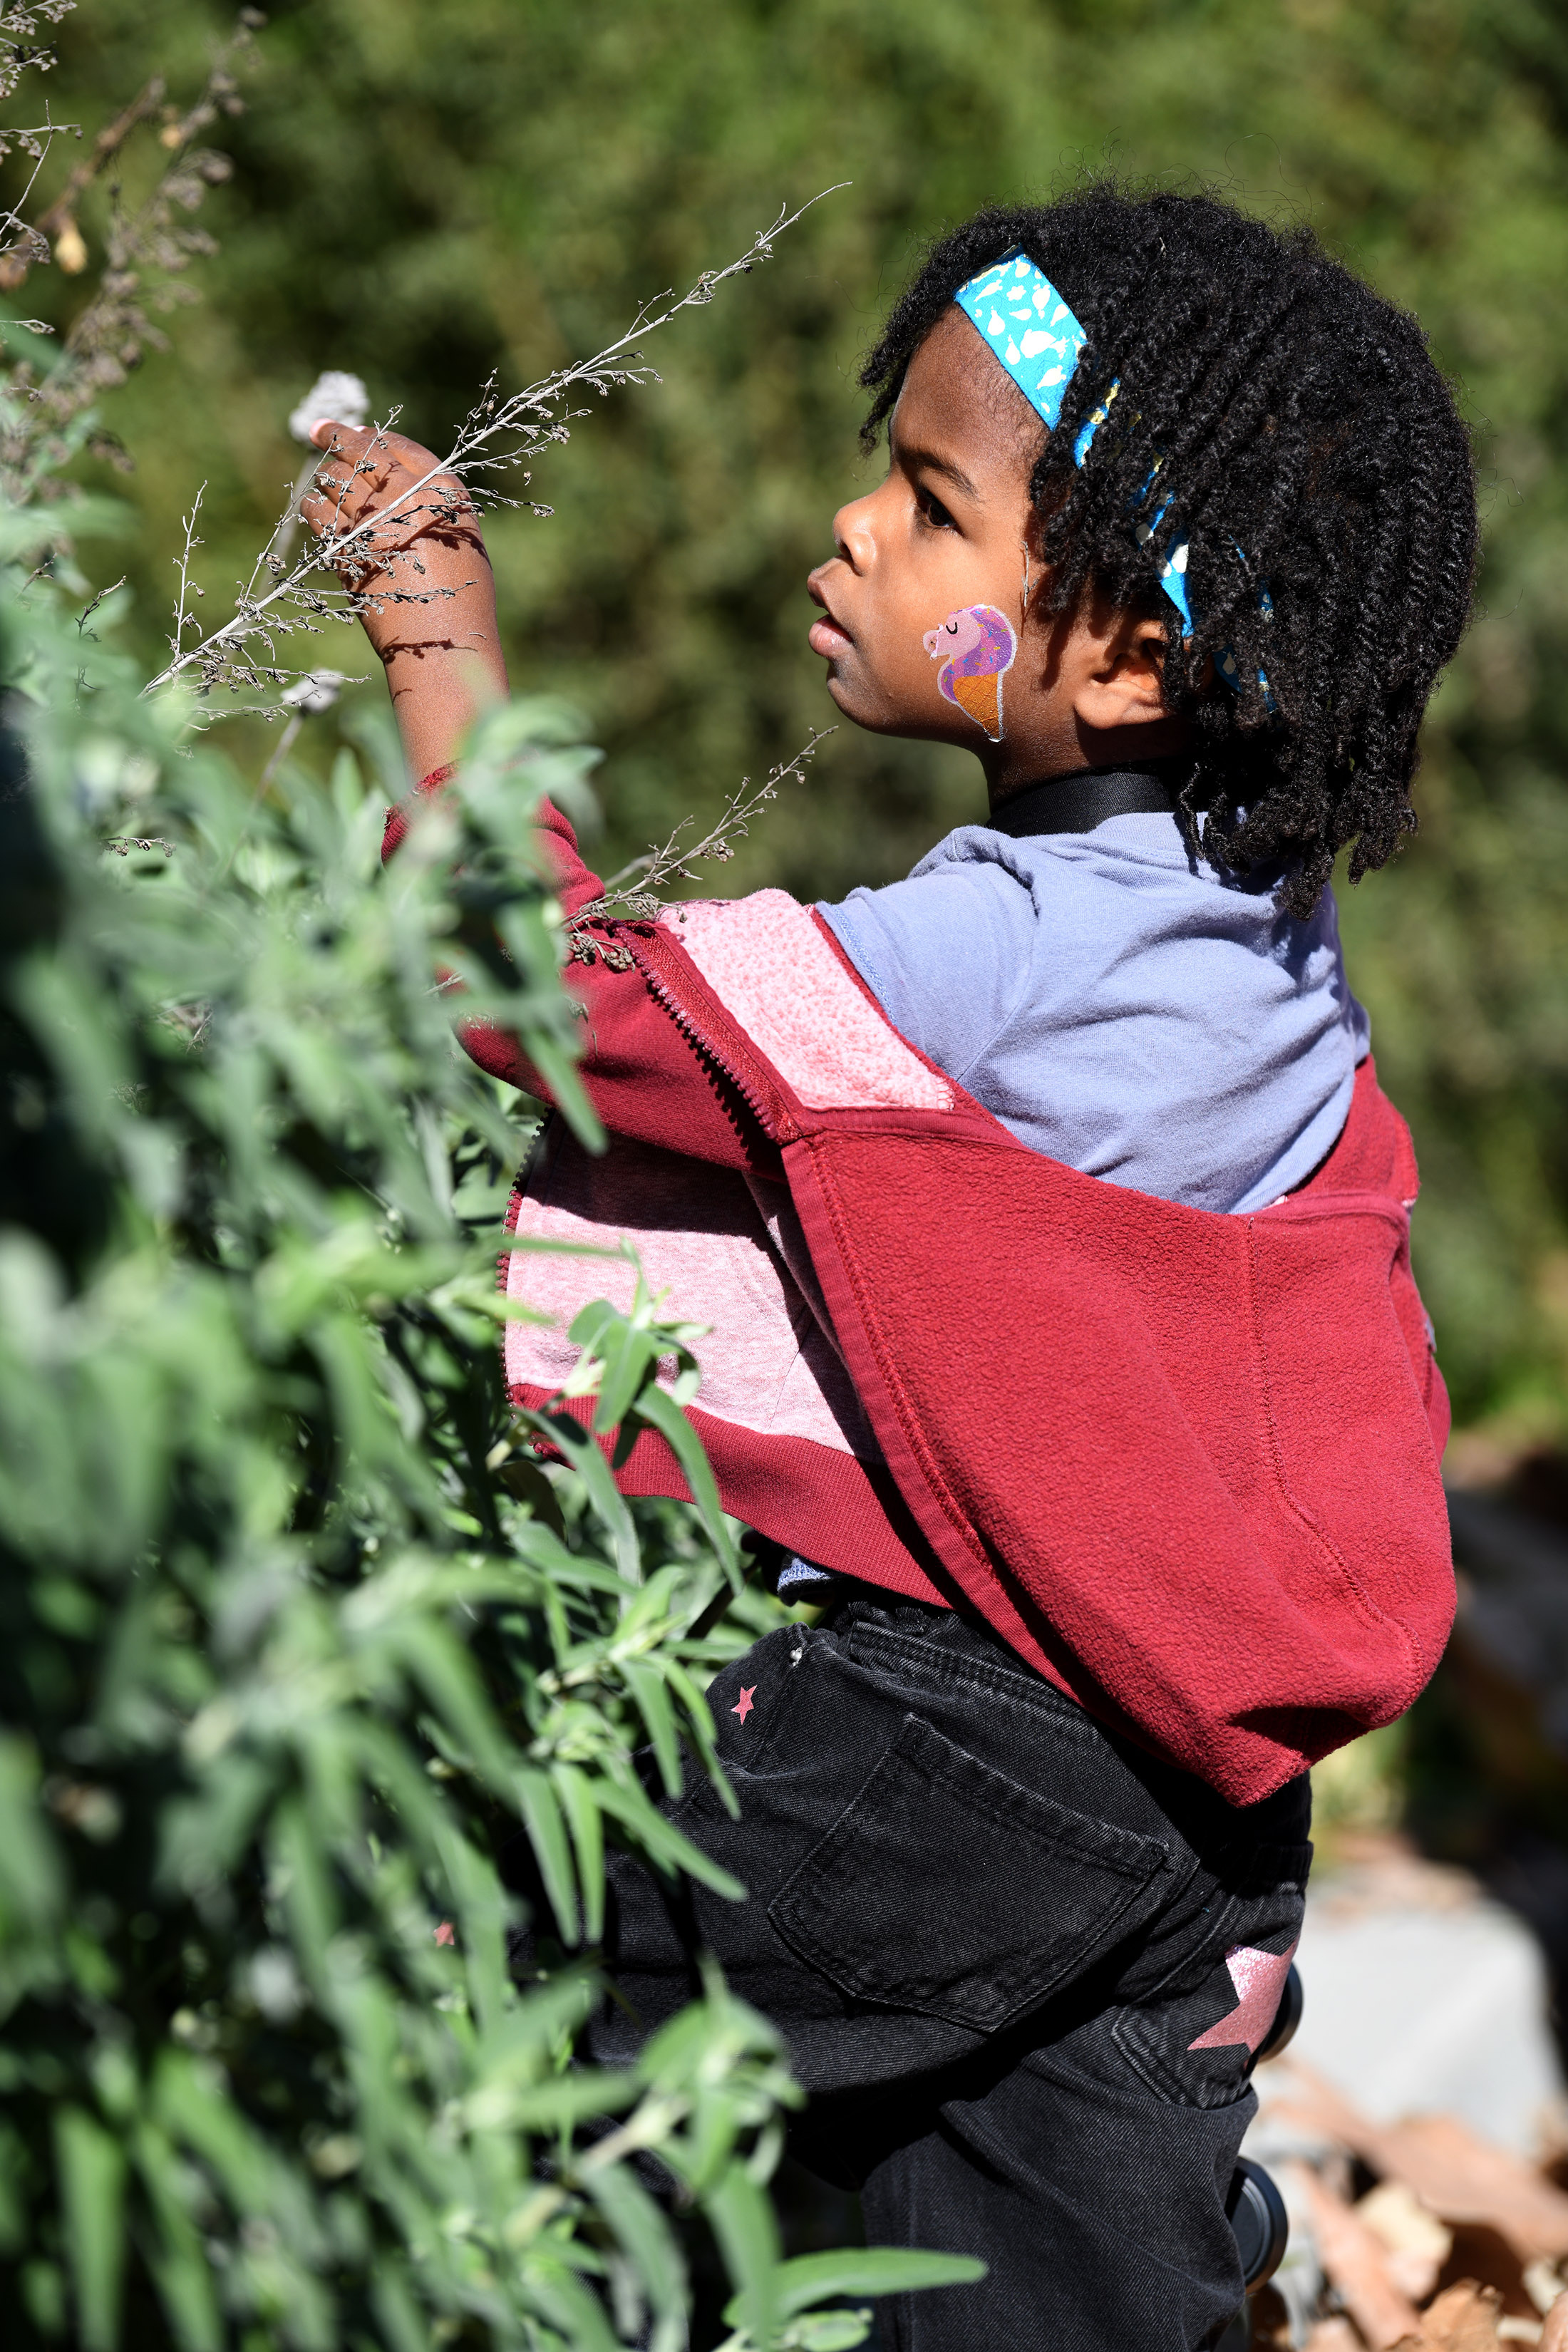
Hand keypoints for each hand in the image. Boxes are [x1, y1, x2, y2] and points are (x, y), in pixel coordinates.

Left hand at [300, 420, 508, 780]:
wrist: (443, 642)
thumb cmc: (459, 596)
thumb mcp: (460, 540)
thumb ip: (430, 504)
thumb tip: (390, 477)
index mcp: (443, 490)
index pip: (399, 445)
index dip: (373, 436)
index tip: (358, 430)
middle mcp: (406, 496)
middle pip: (361, 450)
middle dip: (336, 435)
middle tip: (319, 429)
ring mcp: (373, 519)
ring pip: (333, 477)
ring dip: (325, 475)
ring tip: (324, 478)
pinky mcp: (346, 546)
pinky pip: (319, 512)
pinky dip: (314, 506)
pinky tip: (316, 509)